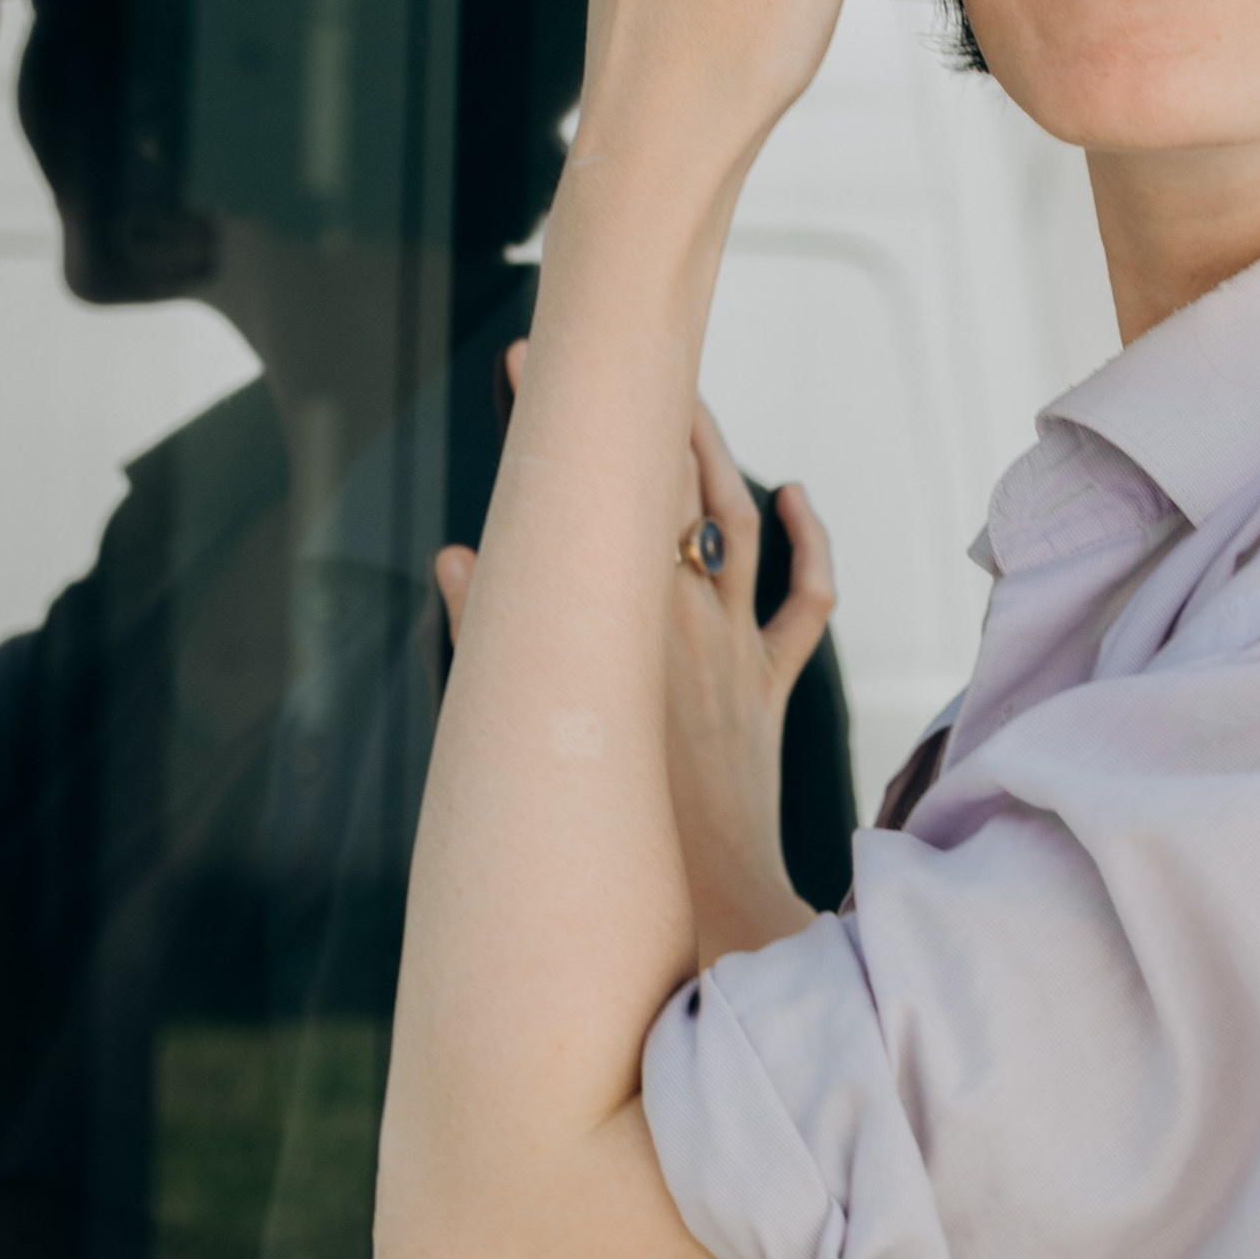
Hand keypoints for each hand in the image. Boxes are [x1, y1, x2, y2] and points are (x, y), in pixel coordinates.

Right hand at [434, 358, 834, 962]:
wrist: (704, 902)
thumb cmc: (611, 832)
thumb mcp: (539, 728)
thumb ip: (488, 641)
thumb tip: (452, 562)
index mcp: (625, 621)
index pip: (596, 491)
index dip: (567, 417)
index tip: (533, 358)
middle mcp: (684, 617)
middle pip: (662, 484)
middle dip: (630, 411)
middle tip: (594, 356)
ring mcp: (733, 646)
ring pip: (734, 520)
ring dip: (710, 455)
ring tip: (682, 400)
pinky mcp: (769, 684)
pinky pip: (804, 599)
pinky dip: (807, 541)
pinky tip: (793, 495)